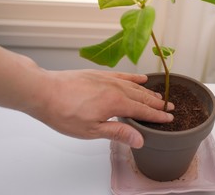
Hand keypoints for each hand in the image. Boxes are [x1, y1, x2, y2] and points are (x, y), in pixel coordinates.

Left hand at [31, 70, 173, 147]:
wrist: (44, 91)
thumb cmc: (64, 113)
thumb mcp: (91, 130)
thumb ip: (118, 132)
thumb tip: (140, 139)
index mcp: (116, 103)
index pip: (143, 111)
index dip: (157, 116)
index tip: (169, 118)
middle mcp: (117, 88)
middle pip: (142, 97)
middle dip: (157, 103)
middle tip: (170, 107)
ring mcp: (109, 79)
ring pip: (135, 86)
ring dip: (148, 92)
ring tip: (159, 96)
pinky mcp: (100, 75)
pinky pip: (123, 75)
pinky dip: (134, 77)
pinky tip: (141, 78)